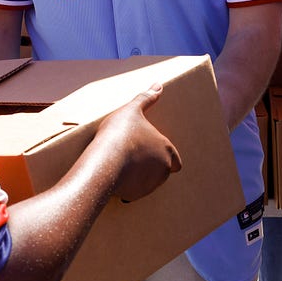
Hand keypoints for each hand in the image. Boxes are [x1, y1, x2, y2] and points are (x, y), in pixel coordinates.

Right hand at [94, 84, 182, 201]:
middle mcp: (163, 169)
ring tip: (124, 167)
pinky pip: (133, 193)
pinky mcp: (135, 195)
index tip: (152, 153)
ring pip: (149, 183)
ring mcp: (150, 184)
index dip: (166, 157)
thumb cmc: (120, 134)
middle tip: (134, 158)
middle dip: (151, 167)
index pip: (176, 160)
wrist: (104, 162)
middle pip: (162, 171)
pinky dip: (127, 187)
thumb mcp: (132, 110)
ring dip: (140, 178)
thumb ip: (146, 98)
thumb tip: (158, 85)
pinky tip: (115, 178)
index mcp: (167, 150)